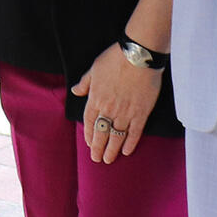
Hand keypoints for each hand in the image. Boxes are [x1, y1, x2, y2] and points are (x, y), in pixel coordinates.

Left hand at [73, 43, 160, 164]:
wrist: (138, 57)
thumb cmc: (115, 59)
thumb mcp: (94, 68)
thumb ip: (85, 83)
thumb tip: (76, 91)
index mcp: (95, 98)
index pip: (90, 121)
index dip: (89, 135)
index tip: (89, 144)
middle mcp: (108, 108)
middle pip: (101, 133)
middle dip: (98, 148)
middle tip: (97, 159)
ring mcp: (125, 112)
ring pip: (116, 136)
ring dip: (112, 150)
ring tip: (109, 160)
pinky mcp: (140, 113)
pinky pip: (134, 132)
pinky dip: (130, 143)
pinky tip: (126, 151)